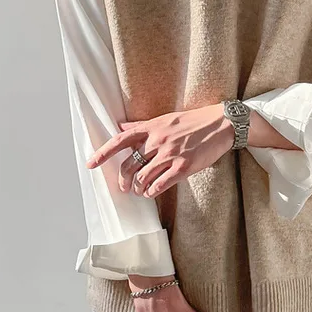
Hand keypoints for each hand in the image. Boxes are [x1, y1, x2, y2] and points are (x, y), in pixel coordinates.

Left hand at [86, 103, 234, 197]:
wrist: (220, 124)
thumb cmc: (193, 121)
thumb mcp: (164, 119)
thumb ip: (141, 126)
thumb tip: (121, 126)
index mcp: (151, 128)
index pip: (120, 141)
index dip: (103, 153)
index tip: (91, 164)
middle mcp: (157, 141)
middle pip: (129, 165)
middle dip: (123, 180)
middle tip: (125, 187)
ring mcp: (170, 154)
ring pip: (143, 177)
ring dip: (138, 188)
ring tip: (140, 191)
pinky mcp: (183, 166)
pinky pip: (160, 184)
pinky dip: (152, 191)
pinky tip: (152, 192)